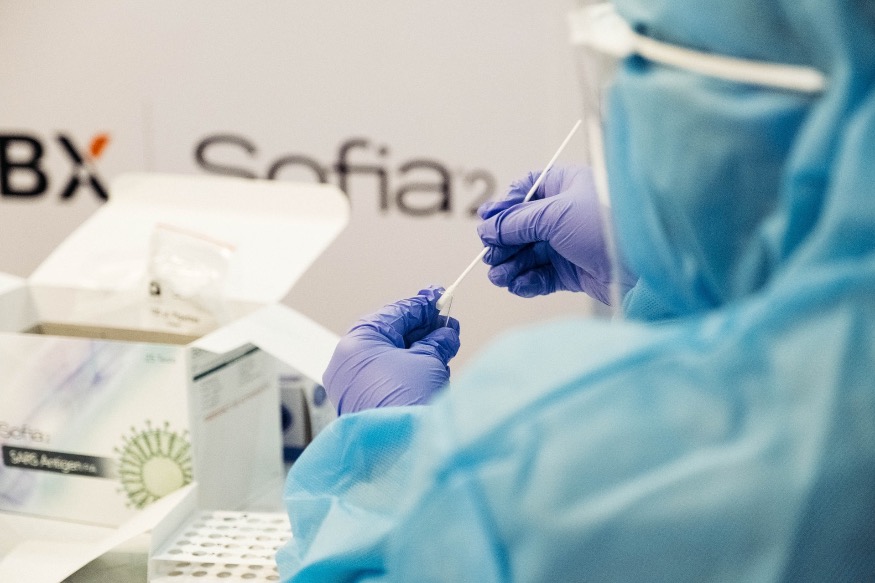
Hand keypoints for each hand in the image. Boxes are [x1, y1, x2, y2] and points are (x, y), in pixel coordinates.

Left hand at [323, 286, 460, 414]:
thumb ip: (436, 341)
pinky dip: (409, 369)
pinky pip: (387, 377)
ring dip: (419, 349)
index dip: (420, 305)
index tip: (439, 297)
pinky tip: (433, 365)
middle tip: (448, 323)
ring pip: (389, 357)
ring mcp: (353, 386)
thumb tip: (445, 333)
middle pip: (390, 335)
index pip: (392, 314)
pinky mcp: (363, 404)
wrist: (400, 449)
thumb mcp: (428, 360)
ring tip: (447, 343)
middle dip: (422, 329)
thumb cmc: (407, 399)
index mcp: (356, 343)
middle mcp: (348, 363)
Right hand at [476, 165, 635, 304]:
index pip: (527, 190)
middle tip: (490, 256)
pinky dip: (528, 281)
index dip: (504, 207)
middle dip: (504, 243)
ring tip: (500, 276)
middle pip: (523, 226)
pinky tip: (519, 285)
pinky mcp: (575, 271)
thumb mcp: (554, 215)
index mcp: (567, 185)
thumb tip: (487, 227)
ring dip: (512, 265)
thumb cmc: (608, 226)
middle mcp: (568, 213)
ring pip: (530, 253)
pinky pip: (543, 275)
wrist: (646, 266)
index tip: (487, 224)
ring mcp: (571, 243)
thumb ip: (516, 221)